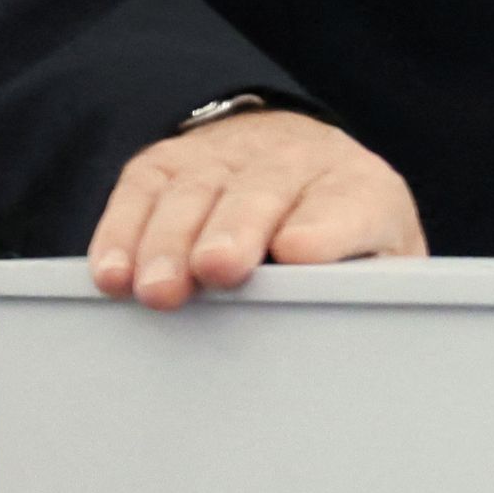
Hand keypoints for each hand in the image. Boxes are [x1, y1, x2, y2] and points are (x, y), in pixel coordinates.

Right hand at [88, 108, 424, 308]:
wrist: (295, 153)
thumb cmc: (337, 232)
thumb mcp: (377, 257)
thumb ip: (372, 289)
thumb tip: (356, 339)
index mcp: (358, 189)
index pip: (349, 204)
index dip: (326, 227)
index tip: (301, 251)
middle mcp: (293, 161)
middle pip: (264, 191)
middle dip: (237, 229)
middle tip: (219, 268)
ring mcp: (227, 157)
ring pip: (195, 191)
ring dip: (172, 241)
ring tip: (159, 289)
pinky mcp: (169, 163)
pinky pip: (141, 192)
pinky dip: (122, 233)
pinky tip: (115, 273)